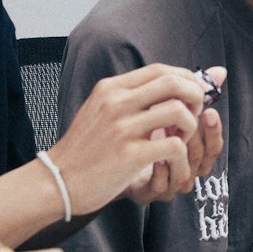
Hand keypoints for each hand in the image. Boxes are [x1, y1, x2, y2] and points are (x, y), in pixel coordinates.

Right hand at [47, 63, 208, 213]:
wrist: (57, 182)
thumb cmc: (86, 149)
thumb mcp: (101, 111)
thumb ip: (134, 97)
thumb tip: (165, 85)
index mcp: (110, 89)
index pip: (160, 70)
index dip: (186, 80)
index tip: (194, 96)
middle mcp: (116, 103)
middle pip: (174, 83)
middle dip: (195, 97)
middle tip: (193, 116)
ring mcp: (122, 128)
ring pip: (178, 111)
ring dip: (190, 126)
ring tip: (180, 140)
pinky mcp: (129, 155)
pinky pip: (174, 146)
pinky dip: (183, 155)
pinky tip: (173, 162)